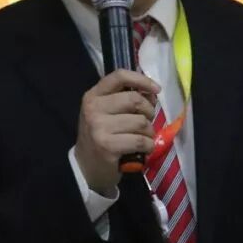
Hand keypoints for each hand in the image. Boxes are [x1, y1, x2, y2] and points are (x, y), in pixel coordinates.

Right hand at [74, 69, 159, 195]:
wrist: (86, 167)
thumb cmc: (101, 136)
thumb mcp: (105, 112)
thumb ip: (124, 99)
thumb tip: (152, 94)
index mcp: (93, 95)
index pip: (119, 76)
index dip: (142, 80)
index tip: (156, 90)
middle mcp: (93, 108)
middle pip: (135, 99)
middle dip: (149, 111)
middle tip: (147, 121)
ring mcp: (99, 127)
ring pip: (140, 122)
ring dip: (149, 132)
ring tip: (144, 138)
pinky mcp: (107, 146)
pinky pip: (140, 141)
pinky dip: (148, 146)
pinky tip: (144, 149)